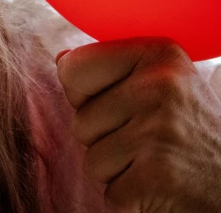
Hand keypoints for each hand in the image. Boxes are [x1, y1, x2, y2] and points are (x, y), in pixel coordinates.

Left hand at [56, 38, 220, 211]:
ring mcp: (160, 131)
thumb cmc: (189, 134)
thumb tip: (62, 60)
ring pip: (91, 159)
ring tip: (156, 162)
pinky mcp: (158, 175)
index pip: (72, 68)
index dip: (85, 95)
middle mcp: (161, 86)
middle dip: (104, 139)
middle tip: (149, 141)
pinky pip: (109, 192)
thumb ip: (109, 71)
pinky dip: (130, 197)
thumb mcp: (162, 85)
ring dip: (117, 170)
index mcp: (158, 54)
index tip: (125, 103)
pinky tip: (160, 185)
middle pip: (79, 119)